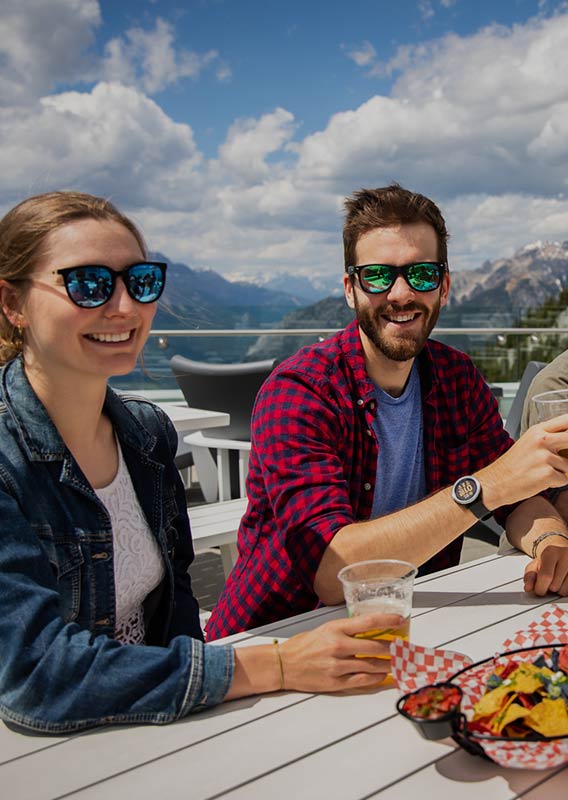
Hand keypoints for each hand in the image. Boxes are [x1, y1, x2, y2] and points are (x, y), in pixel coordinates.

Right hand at [278, 613, 402, 692]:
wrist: (284, 664)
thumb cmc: (303, 645)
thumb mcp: (325, 629)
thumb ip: (346, 631)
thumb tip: (371, 631)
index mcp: (335, 628)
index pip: (368, 621)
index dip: (388, 620)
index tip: (401, 620)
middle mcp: (338, 646)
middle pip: (375, 646)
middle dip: (393, 647)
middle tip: (403, 647)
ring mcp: (337, 665)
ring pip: (372, 665)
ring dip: (388, 664)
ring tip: (398, 662)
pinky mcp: (335, 682)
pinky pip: (362, 681)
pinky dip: (376, 678)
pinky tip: (383, 675)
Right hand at [481, 414, 567, 506]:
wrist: (495, 482)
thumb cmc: (512, 464)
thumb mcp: (528, 442)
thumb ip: (549, 437)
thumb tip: (567, 440)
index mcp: (538, 430)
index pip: (566, 420)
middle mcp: (542, 440)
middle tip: (562, 457)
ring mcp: (544, 457)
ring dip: (561, 471)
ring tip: (543, 472)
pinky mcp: (547, 474)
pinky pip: (564, 479)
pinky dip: (555, 483)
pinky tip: (540, 481)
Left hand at [523, 544, 567, 595]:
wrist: (561, 551)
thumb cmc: (547, 560)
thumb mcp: (535, 565)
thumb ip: (529, 576)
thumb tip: (527, 588)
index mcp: (551, 552)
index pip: (546, 576)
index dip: (540, 588)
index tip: (539, 590)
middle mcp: (566, 556)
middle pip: (555, 585)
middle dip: (549, 589)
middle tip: (548, 584)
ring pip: (565, 590)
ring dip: (558, 591)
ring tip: (557, 581)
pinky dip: (565, 590)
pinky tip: (563, 582)